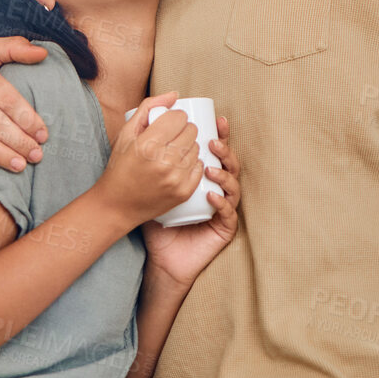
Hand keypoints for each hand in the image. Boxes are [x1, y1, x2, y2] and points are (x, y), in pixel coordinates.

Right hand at [95, 93, 201, 225]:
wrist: (117, 204)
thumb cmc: (120, 167)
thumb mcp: (126, 134)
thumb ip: (148, 108)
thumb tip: (174, 95)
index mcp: (147, 144)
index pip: (178, 118)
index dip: (175, 117)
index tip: (170, 122)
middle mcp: (163, 162)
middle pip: (191, 131)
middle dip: (184, 129)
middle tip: (173, 136)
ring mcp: (175, 179)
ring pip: (197, 149)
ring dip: (189, 146)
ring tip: (175, 151)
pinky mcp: (183, 192)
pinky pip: (199, 168)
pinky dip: (192, 164)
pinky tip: (180, 165)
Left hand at [141, 115, 240, 287]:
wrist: (162, 257)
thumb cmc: (157, 220)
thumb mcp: (150, 185)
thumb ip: (149, 159)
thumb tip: (144, 126)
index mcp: (203, 177)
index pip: (215, 153)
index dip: (220, 135)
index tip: (216, 120)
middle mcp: (217, 190)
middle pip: (230, 165)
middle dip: (225, 150)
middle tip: (213, 142)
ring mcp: (224, 209)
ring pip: (234, 187)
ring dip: (224, 175)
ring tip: (210, 168)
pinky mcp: (225, 228)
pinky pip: (229, 213)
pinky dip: (222, 203)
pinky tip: (211, 196)